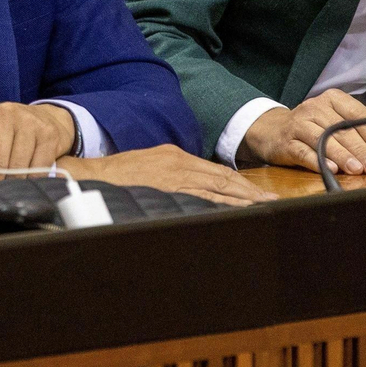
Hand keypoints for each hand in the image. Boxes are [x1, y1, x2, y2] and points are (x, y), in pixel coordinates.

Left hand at [0, 102, 76, 188]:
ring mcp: (28, 123)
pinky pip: (37, 169)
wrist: (46, 118)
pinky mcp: (48, 135)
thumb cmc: (9, 133)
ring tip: (6, 196)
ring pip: (16, 167)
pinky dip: (31, 183)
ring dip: (11, 188)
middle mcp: (4, 115)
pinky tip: (26, 187)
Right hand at [57, 145, 274, 206]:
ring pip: (218, 187)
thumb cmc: (117, 174)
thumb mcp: (148, 164)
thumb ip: (170, 174)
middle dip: (249, 190)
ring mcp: (176, 176)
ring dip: (243, 198)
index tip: (256, 192)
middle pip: (223, 177)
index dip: (239, 182)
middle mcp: (180, 163)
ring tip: (264, 206)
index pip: (215, 170)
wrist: (94, 174)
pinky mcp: (169, 188)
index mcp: (176, 156)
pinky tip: (238, 210)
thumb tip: (188, 187)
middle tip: (271, 200)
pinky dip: (223, 204)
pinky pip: (203, 198)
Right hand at [240, 91, 365, 174]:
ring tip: (356, 169)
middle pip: (341, 129)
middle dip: (360, 149)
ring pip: (323, 139)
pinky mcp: (286, 142)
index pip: (356, 113)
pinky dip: (319, 161)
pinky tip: (331, 169)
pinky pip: (304, 152)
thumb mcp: (332, 121)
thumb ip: (354, 132)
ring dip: (342, 156)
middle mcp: (313, 108)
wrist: (271, 131)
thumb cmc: (311, 128)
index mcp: (331, 99)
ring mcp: (298, 124)